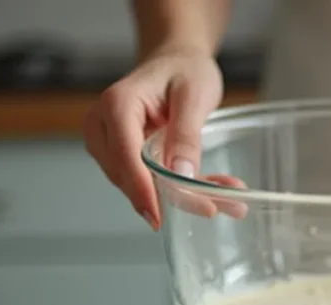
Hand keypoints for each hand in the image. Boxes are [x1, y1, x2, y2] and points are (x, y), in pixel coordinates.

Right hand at [83, 47, 246, 229]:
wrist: (176, 62)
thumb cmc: (183, 70)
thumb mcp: (194, 95)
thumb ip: (186, 134)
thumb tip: (181, 175)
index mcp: (117, 105)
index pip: (123, 155)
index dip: (142, 188)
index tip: (159, 216)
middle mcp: (103, 127)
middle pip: (129, 176)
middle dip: (170, 197)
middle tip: (213, 207)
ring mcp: (110, 145)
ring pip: (141, 185)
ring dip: (182, 196)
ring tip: (226, 200)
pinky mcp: (125, 158)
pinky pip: (150, 183)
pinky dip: (183, 190)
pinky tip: (215, 193)